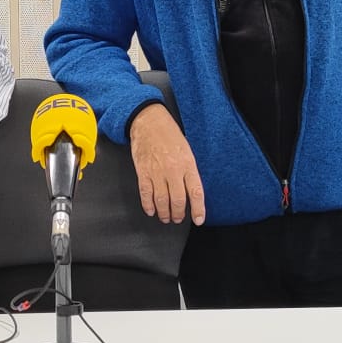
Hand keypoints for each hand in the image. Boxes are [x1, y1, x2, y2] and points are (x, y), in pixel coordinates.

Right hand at [128, 106, 203, 224]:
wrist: (149, 122)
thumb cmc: (169, 135)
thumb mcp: (186, 151)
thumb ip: (189, 171)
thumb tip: (191, 191)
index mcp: (187, 164)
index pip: (196, 192)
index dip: (198, 209)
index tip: (198, 220)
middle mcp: (173, 170)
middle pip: (178, 200)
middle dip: (178, 214)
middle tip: (178, 219)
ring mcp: (157, 172)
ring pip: (161, 201)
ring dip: (164, 213)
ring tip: (166, 218)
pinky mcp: (143, 172)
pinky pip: (146, 194)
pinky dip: (148, 206)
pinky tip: (151, 211)